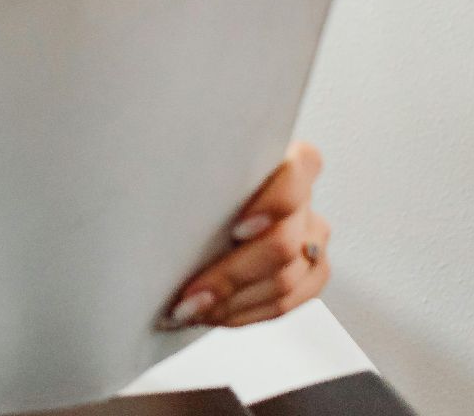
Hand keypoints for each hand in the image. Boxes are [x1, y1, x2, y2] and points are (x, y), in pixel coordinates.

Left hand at [159, 139, 331, 330]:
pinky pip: (286, 304)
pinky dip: (244, 314)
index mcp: (285, 159)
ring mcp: (312, 237)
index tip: (237, 229)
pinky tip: (213, 314)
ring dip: (231, 302)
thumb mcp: (194, 167)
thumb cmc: (195, 181)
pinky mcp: (312, 272)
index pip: (298, 172)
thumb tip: (161, 193)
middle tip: (188, 297)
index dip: (274, 203)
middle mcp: (304, 199)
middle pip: (283, 243)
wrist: (201, 202)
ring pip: (285, 281)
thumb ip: (198, 174)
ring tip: (188, 310)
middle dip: (230, 276)